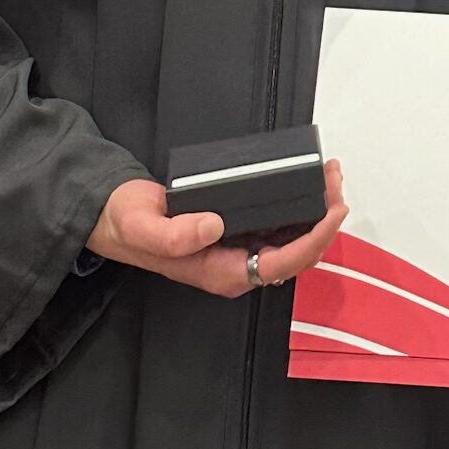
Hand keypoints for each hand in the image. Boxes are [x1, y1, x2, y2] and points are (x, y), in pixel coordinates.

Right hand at [85, 160, 347, 298]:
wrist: (113, 217)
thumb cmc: (126, 224)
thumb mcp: (141, 227)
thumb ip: (173, 234)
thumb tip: (214, 226)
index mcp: (220, 272)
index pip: (282, 262)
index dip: (314, 238)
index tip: (333, 208)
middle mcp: (236, 266)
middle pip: (297, 253)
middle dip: (325, 220)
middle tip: (335, 178)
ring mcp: (238, 252)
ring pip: (293, 241)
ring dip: (317, 213)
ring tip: (329, 176)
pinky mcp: (236, 234)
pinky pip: (280, 229)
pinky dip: (301, 209)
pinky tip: (308, 186)